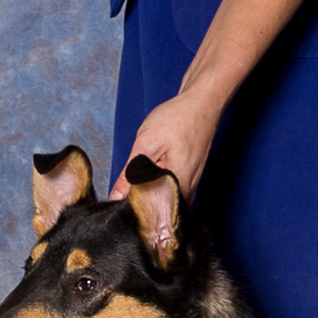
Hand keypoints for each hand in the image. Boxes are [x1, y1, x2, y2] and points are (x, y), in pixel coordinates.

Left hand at [120, 84, 225, 202]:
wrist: (202, 102)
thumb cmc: (178, 119)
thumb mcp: (146, 145)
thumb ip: (129, 175)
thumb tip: (115, 198)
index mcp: (179, 187)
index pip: (153, 215)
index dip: (134, 213)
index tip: (120, 208)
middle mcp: (189, 191)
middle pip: (160, 212)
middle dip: (141, 206)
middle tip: (124, 195)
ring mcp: (192, 184)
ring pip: (165, 201)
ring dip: (149, 195)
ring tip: (137, 182)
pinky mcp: (190, 177)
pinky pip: (172, 191)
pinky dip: (158, 186)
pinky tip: (149, 175)